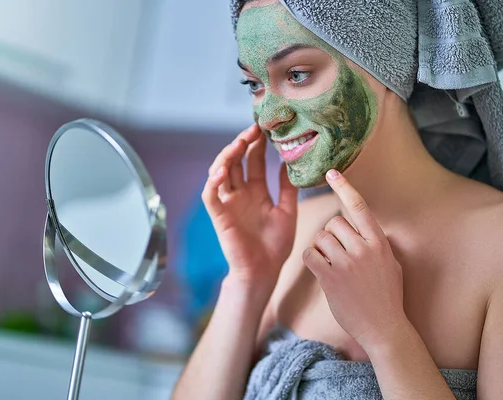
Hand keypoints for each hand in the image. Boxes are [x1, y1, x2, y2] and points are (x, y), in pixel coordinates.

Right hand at [202, 124, 297, 289]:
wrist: (264, 271)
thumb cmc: (275, 245)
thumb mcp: (287, 210)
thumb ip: (287, 187)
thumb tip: (291, 162)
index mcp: (256, 192)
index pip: (253, 161)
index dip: (257, 145)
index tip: (265, 128)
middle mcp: (240, 194)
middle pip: (235, 161)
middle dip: (242, 143)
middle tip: (253, 129)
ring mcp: (228, 203)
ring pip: (220, 172)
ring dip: (227, 156)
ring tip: (238, 143)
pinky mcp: (219, 216)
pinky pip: (210, 195)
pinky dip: (212, 181)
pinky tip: (221, 170)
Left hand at [302, 169, 405, 349]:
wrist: (383, 327)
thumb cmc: (387, 295)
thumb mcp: (391, 263)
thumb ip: (376, 243)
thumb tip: (362, 226)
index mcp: (379, 243)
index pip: (359, 207)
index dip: (345, 187)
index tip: (332, 172)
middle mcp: (364, 249)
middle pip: (334, 223)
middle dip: (330, 234)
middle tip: (336, 251)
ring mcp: (346, 264)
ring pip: (320, 237)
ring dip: (320, 247)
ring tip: (330, 262)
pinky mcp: (330, 278)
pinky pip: (310, 254)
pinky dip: (311, 258)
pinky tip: (320, 268)